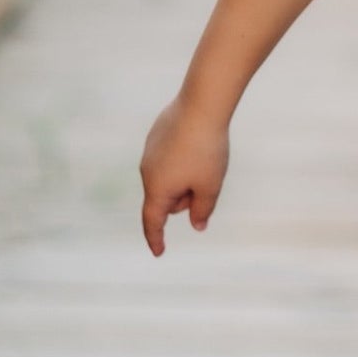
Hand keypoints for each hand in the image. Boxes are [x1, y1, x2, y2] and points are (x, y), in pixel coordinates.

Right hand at [139, 95, 229, 256]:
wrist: (201, 105)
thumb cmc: (206, 150)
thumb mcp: (210, 186)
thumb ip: (203, 210)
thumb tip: (197, 225)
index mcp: (157, 189)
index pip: (153, 221)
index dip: (157, 239)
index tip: (159, 251)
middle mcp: (147, 171)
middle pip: (165, 197)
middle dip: (184, 198)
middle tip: (206, 182)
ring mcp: (149, 151)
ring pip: (167, 176)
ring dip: (184, 178)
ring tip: (205, 159)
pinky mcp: (156, 134)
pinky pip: (168, 155)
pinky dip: (181, 159)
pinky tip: (197, 144)